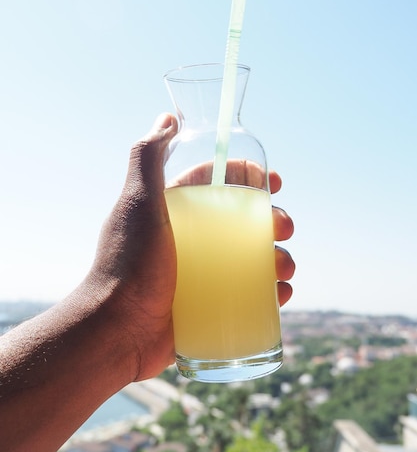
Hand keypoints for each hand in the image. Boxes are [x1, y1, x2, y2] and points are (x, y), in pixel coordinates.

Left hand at [88, 114, 294, 381]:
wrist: (116, 333)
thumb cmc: (127, 265)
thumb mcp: (138, 204)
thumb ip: (147, 158)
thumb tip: (167, 118)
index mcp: (175, 212)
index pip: (219, 184)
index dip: (250, 178)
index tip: (275, 181)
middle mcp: (191, 240)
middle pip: (244, 222)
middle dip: (273, 220)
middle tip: (283, 228)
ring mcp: (203, 274)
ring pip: (253, 258)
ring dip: (279, 257)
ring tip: (285, 269)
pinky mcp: (211, 305)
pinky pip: (250, 294)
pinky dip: (271, 292)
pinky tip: (280, 294)